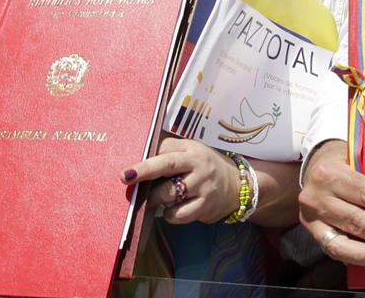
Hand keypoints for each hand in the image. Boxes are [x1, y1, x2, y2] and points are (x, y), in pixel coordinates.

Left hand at [120, 137, 239, 224]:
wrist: (238, 186)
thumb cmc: (206, 167)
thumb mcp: (192, 152)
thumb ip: (170, 152)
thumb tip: (140, 158)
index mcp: (192, 150)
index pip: (166, 149)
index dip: (146, 159)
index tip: (128, 169)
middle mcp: (198, 165)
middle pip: (167, 166)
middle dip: (145, 172)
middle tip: (126, 179)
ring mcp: (203, 186)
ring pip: (169, 194)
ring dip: (154, 199)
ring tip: (151, 201)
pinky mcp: (205, 207)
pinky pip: (178, 214)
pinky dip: (169, 214)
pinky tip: (171, 210)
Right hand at [298, 140, 364, 267]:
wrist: (311, 169)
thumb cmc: (343, 163)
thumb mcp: (355, 158)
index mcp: (331, 173)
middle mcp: (318, 196)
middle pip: (358, 220)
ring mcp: (312, 218)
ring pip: (345, 242)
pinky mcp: (313, 234)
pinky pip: (337, 252)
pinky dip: (361, 258)